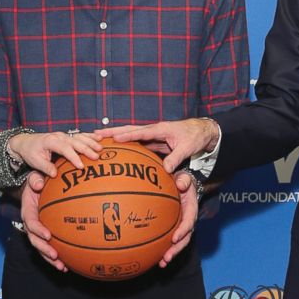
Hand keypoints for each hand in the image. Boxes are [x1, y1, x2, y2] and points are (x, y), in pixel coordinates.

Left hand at [8, 131, 100, 177]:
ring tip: (100, 148)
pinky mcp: (67, 136)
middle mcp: (59, 136)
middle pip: (74, 141)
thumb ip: (44, 167)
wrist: (27, 142)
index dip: (73, 157)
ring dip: (90, 142)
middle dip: (86, 149)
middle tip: (96, 157)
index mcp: (50, 141)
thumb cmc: (31, 152)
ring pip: (79, 137)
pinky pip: (80, 135)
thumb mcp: (34, 161)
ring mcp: (64, 135)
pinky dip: (90, 136)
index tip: (81, 166)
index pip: (64, 148)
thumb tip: (54, 174)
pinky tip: (99, 138)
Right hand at [19, 170, 66, 271]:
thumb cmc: (38, 181)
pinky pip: (49, 248)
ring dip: (50, 259)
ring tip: (62, 267)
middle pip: (34, 240)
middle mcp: (30, 224)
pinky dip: (57, 258)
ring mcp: (37, 231)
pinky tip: (67, 266)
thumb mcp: (34, 177)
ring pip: (41, 248)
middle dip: (44, 249)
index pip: (31, 222)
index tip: (48, 235)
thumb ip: (35, 179)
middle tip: (55, 255)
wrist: (36, 186)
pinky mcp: (44, 235)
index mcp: (28, 211)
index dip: (38, 230)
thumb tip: (39, 183)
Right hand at [96, 118, 219, 172]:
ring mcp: (153, 135)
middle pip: (129, 130)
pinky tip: (117, 150)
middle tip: (95, 133)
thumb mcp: (187, 148)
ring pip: (131, 136)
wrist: (203, 131)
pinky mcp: (155, 141)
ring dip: (116, 137)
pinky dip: (126, 144)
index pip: (140, 132)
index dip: (126, 136)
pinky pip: (138, 142)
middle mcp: (154, 130)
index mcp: (160, 129)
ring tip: (99, 139)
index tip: (113, 138)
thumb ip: (176, 157)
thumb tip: (165, 169)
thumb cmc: (196, 137)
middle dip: (112, 132)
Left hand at [158, 171, 198, 267]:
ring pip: (179, 242)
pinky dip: (164, 248)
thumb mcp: (185, 176)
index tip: (174, 238)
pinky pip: (171, 239)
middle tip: (166, 257)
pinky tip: (154, 257)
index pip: (189, 221)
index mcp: (191, 208)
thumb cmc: (182, 179)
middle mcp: (188, 219)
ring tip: (161, 263)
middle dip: (176, 249)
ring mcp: (182, 225)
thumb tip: (180, 183)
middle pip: (185, 238)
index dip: (183, 231)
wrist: (183, 182)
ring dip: (171, 253)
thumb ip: (184, 179)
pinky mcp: (175, 227)